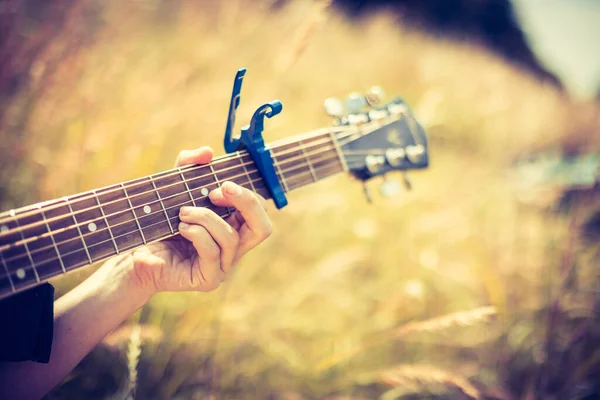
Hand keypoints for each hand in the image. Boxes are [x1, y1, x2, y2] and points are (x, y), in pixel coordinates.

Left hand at [130, 147, 271, 295]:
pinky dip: (197, 234)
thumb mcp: (174, 186)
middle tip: (221, 189)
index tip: (220, 185)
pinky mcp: (208, 279)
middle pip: (263, 228)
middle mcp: (233, 248)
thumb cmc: (158, 221)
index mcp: (234, 227)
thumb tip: (208, 153)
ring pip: (231, 238)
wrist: (134, 253)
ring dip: (206, 217)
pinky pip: (212, 252)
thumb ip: (189, 165)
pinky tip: (181, 227)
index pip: (259, 213)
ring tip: (182, 212)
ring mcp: (223, 266)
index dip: (245, 195)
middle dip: (247, 202)